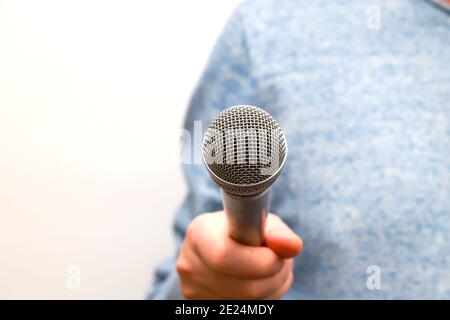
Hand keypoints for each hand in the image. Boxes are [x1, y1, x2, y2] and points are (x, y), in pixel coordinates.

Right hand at [176, 211, 302, 298]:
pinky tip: (259, 282)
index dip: (261, 262)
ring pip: (249, 303)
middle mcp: (190, 263)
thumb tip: (292, 246)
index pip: (226, 257)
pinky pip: (243, 310)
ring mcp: (193, 289)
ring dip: (273, 289)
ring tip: (271, 270)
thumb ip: (278, 232)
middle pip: (245, 288)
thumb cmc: (241, 229)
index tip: (276, 255)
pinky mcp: (199, 304)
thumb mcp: (258, 221)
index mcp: (200, 233)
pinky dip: (262, 299)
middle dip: (274, 277)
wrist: (215, 245)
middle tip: (280, 262)